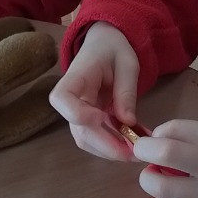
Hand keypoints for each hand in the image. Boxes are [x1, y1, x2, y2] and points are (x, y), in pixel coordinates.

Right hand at [49, 22, 139, 160]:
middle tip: (133, 152)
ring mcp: (77, 111)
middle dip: (106, 145)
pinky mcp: (86, 120)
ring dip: (109, 150)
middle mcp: (71, 98)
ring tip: (136, 151)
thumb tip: (128, 122)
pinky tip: (131, 144)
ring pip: (85, 140)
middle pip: (78, 129)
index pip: (61, 99)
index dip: (78, 114)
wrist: (104, 45)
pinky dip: (111, 145)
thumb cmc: (114, 49)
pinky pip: (94, 138)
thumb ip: (126, 91)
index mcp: (76, 77)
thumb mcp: (127, 63)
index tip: (102, 118)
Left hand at [133, 120, 197, 197]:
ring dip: (149, 179)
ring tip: (152, 176)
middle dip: (144, 149)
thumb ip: (196, 137)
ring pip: (163, 188)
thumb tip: (157, 138)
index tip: (157, 136)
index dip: (159, 131)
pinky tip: (174, 191)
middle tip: (141, 151)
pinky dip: (166, 197)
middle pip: (167, 153)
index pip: (178, 128)